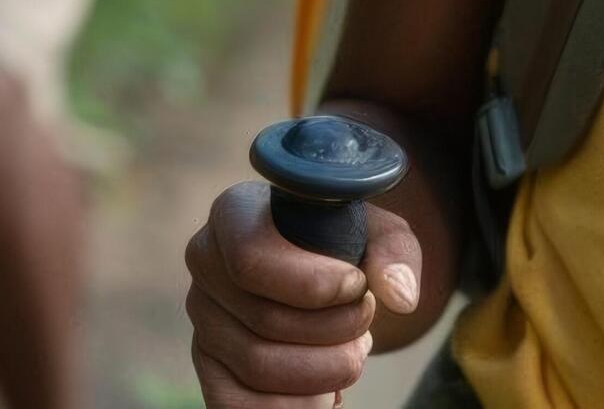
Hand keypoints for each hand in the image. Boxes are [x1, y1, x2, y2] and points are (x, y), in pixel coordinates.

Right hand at [187, 181, 420, 408]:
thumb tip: (400, 296)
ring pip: (259, 367)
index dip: (313, 284)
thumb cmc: (345, 245)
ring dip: (326, 369)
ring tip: (352, 349)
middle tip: (366, 317)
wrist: (326, 272)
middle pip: (266, 320)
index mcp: (234, 215)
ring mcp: (203, 321)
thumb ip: (394, 252)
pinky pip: (240, 407)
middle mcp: (206, 266)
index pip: (251, 257)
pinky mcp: (210, 369)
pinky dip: (297, 406)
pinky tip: (328, 391)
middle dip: (336, 329)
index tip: (356, 285)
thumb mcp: (378, 231)